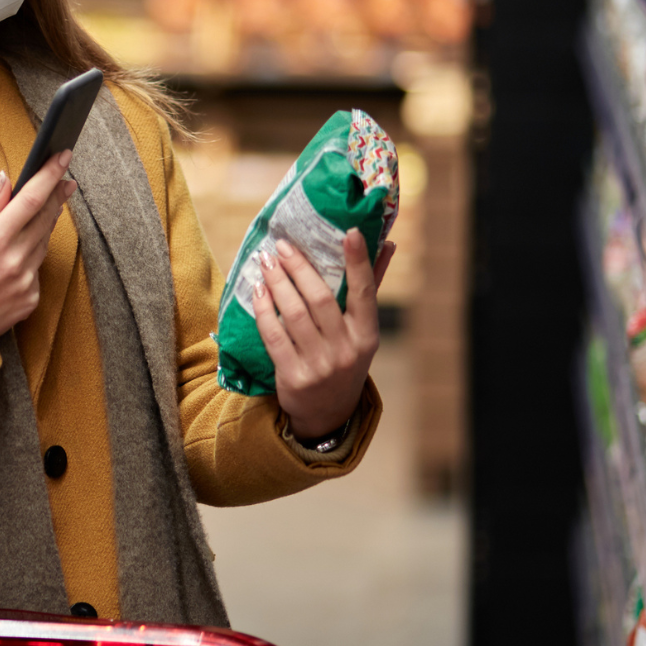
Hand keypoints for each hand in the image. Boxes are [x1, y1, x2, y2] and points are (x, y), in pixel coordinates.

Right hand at [0, 151, 77, 344]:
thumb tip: (6, 179)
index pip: (31, 199)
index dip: (50, 175)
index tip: (63, 157)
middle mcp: (15, 260)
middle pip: (46, 218)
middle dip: (58, 196)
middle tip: (65, 180)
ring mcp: (26, 282)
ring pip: (43, 244)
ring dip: (42, 228)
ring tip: (32, 220)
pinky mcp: (31, 300)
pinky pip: (37, 272)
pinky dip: (30, 261)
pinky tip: (13, 263)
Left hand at [255, 229, 395, 438]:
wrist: (327, 413)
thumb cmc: (344, 359)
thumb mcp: (362, 331)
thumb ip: (370, 288)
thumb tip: (388, 244)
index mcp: (367, 335)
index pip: (365, 292)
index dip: (359, 261)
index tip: (349, 232)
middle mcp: (346, 349)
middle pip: (320, 299)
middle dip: (299, 268)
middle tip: (281, 246)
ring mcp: (320, 364)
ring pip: (294, 314)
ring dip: (277, 283)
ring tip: (265, 263)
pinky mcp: (293, 376)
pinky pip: (274, 336)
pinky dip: (264, 310)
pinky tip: (258, 291)